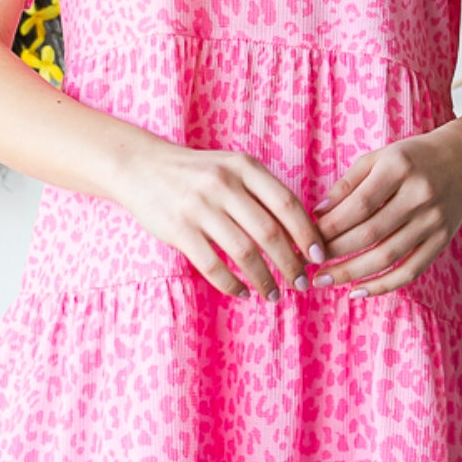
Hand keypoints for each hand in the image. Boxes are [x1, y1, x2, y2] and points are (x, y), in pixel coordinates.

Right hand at [114, 140, 325, 302]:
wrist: (142, 166)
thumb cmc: (197, 172)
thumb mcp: (232, 167)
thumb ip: (262, 192)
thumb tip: (301, 233)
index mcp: (244, 166)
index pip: (287, 204)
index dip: (307, 234)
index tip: (319, 257)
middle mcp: (223, 184)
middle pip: (270, 233)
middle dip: (291, 264)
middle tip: (301, 284)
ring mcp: (200, 207)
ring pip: (244, 253)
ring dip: (264, 280)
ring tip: (274, 295)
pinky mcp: (179, 229)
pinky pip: (212, 265)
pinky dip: (231, 284)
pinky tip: (242, 292)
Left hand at [310, 126, 461, 297]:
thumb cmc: (413, 157)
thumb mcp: (379, 157)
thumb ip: (348, 183)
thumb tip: (318, 213)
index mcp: (399, 168)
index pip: (358, 205)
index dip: (330, 226)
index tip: (307, 238)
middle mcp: (419, 195)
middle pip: (370, 233)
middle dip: (334, 252)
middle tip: (307, 263)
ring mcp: (433, 221)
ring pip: (387, 256)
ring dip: (351, 273)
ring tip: (324, 280)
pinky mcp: (442, 241)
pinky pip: (410, 271)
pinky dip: (382, 285)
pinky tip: (357, 291)